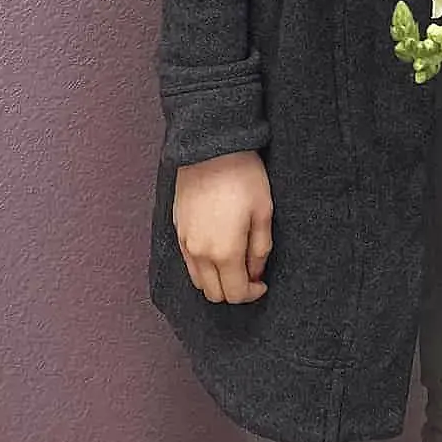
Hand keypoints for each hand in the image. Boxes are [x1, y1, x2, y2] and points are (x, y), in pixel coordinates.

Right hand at [173, 151, 272, 303]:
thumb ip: (260, 249)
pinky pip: (189, 262)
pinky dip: (203, 266)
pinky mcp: (178, 229)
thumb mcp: (263, 212)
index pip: (236, 294)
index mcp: (224, 253)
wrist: (210, 147)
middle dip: (234, 291)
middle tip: (250, 274)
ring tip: (234, 260)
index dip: (252, 294)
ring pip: (199, 281)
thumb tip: (256, 273)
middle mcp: (200, 254)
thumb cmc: (242, 176)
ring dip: (217, 280)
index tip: (262, 283)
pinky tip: (217, 247)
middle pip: (215, 294)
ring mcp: (185, 242)